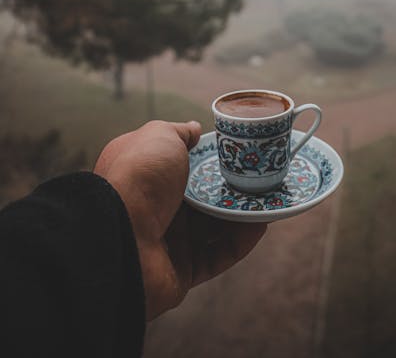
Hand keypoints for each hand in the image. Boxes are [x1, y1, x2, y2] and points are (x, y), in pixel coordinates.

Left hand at [94, 120, 266, 319]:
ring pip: (213, 227)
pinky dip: (241, 241)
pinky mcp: (181, 271)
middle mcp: (154, 207)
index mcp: (145, 175)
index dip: (206, 158)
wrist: (121, 237)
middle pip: (201, 197)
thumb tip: (194, 129)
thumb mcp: (159, 137)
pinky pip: (218, 255)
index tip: (235, 152)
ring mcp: (167, 241)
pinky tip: (261, 224)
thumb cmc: (138, 178)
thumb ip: (179, 132)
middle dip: (230, 188)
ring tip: (269, 198)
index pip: (180, 165)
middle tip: (259, 177)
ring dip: (242, 214)